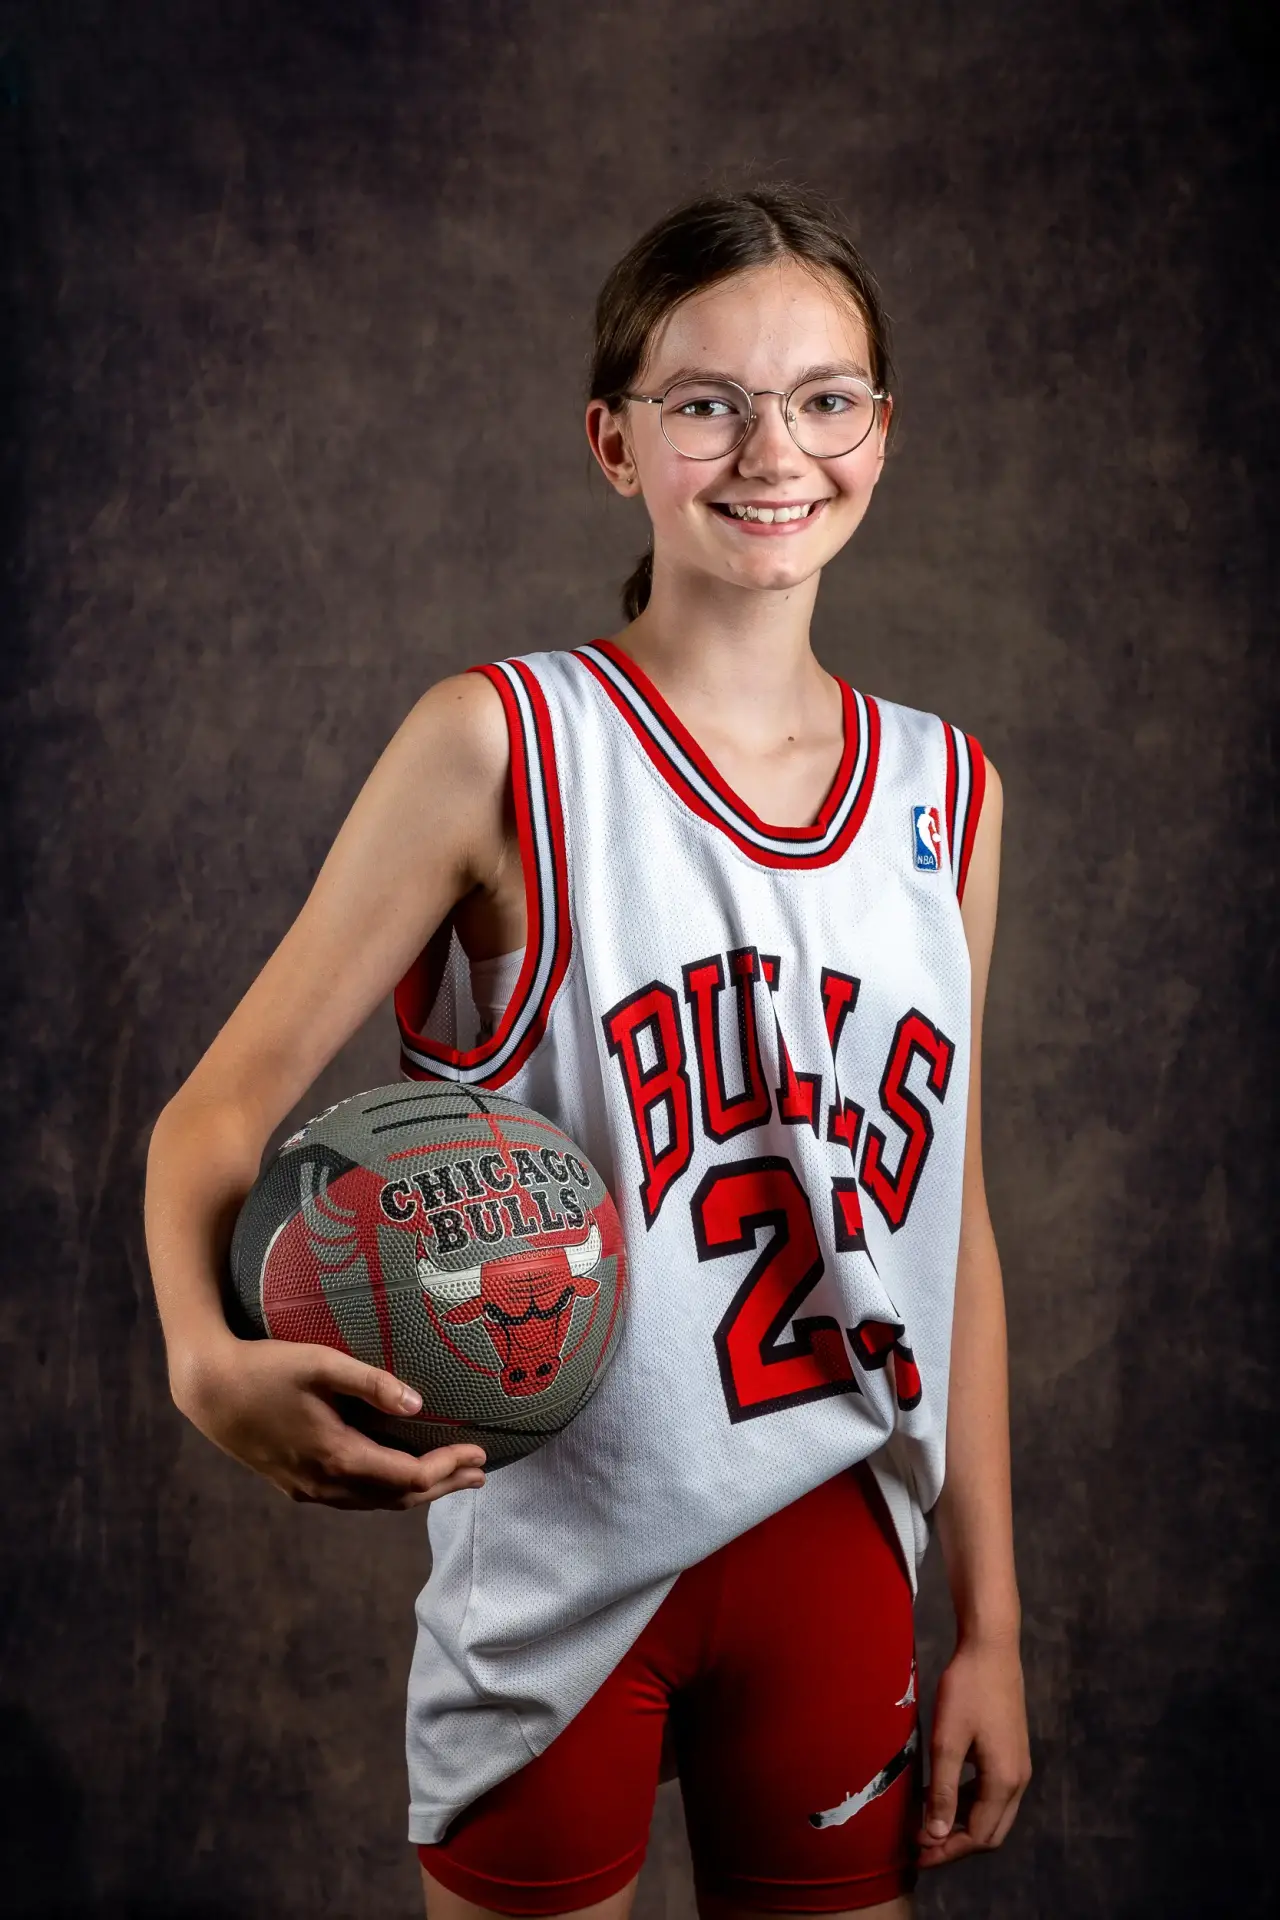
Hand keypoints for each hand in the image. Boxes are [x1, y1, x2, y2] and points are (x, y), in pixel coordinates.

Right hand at [171, 1335, 486, 1509]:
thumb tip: (419, 1405)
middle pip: (398, 1499)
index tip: (480, 1454)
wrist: (208, 1390)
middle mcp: (325, 1484)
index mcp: (337, 1457)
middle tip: (479, 1475)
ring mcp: (308, 1489)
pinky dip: (385, 1491)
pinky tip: (396, 1478)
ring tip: (450, 1478)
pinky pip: (352, 1498)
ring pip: (374, 1503)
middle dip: (443, 1486)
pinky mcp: (295, 1484)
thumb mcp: (320, 1363)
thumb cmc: (265, 1367)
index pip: (409, 1477)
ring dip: (416, 1493)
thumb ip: (372, 1382)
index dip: (448, 1468)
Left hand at [917, 1632, 1030, 1868]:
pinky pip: (992, 1793)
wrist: (990, 1647)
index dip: (946, 1850)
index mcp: (1004, 1782)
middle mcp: (1018, 1780)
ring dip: (961, 1823)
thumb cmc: (967, 1690)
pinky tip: (942, 1791)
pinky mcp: (1011, 1752)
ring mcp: (1017, 1765)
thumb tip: (935, 1835)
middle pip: (990, 1832)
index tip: (916, 1853)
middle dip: (955, 1844)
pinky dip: (968, 1802)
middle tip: (920, 1845)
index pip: (978, 1837)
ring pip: (992, 1813)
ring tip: (926, 1821)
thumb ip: (942, 1790)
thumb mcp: (948, 1741)